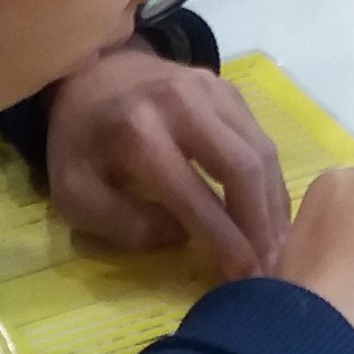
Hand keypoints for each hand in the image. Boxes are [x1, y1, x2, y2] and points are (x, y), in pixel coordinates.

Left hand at [45, 49, 290, 277]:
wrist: (94, 75)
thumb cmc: (83, 144)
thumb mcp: (76, 194)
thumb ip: (125, 225)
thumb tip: (183, 238)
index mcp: (138, 132)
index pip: (194, 193)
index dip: (224, 239)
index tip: (245, 277)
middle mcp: (182, 103)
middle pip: (242, 167)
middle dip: (261, 225)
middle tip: (272, 267)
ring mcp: (212, 90)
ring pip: (262, 152)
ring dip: (273, 206)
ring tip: (277, 247)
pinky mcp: (229, 90)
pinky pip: (261, 139)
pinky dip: (270, 181)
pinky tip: (269, 214)